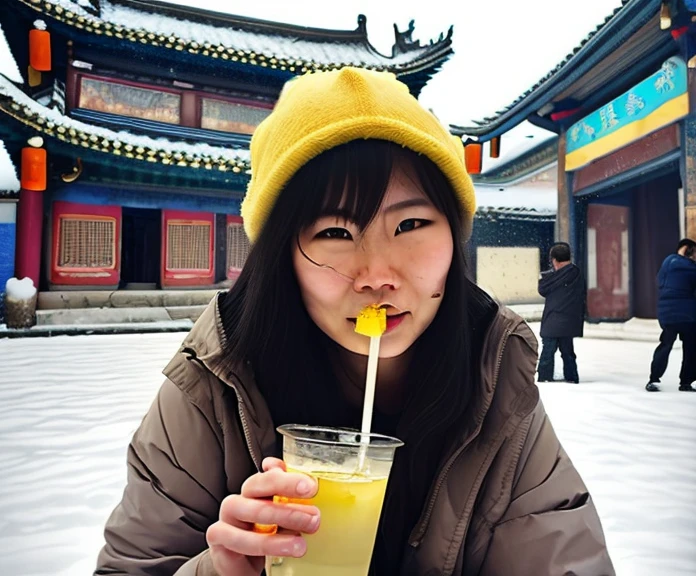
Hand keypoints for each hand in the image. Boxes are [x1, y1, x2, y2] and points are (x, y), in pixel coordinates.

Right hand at [206, 457, 319, 575]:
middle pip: (258, 485)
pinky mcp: (218, 536)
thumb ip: (290, 502)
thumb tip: (308, 485)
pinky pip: (240, 538)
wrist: (238, 564)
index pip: (270, 475)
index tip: (311, 487)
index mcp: (255, 490)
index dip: (289, 479)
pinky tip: (282, 549)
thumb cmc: (262, 538)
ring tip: (301, 541)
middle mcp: (240, 497)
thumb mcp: (280, 520)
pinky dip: (265, 543)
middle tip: (313, 514)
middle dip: (287, 493)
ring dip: (282, 524)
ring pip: (253, 511)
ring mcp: (227, 514)